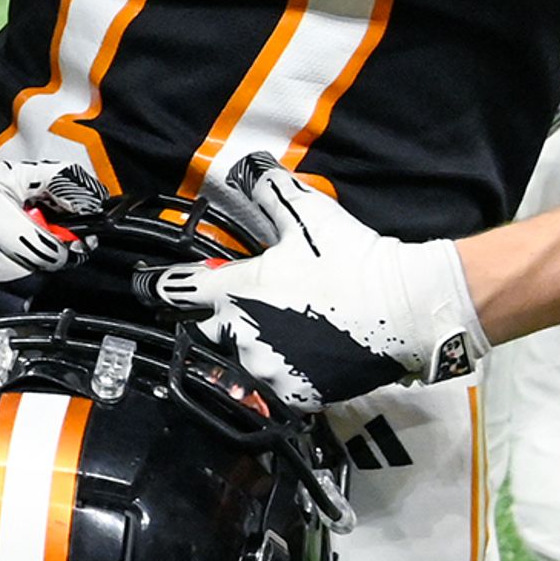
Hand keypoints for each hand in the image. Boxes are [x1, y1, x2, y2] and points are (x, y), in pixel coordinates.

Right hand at [0, 141, 87, 326]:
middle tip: (28, 258)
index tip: (59, 250)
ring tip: (6, 273)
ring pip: (7, 311)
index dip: (61, 254)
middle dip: (38, 274)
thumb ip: (64, 183)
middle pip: (29, 285)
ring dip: (16, 297)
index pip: (43, 254)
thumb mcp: (23, 175)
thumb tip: (95, 203)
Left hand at [149, 153, 480, 412]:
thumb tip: (246, 165)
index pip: (174, 289)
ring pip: (235, 362)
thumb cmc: (354, 259)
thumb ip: (268, 190)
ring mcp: (266, 369)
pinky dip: (276, 375)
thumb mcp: (307, 214)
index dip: (161, 284)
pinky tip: (295, 357)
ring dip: (245, 349)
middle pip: (201, 330)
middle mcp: (240, 334)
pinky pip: (270, 389)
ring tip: (275, 333)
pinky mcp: (295, 395)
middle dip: (212, 318)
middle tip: (236, 307)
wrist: (406, 307)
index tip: (153, 284)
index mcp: (234, 291)